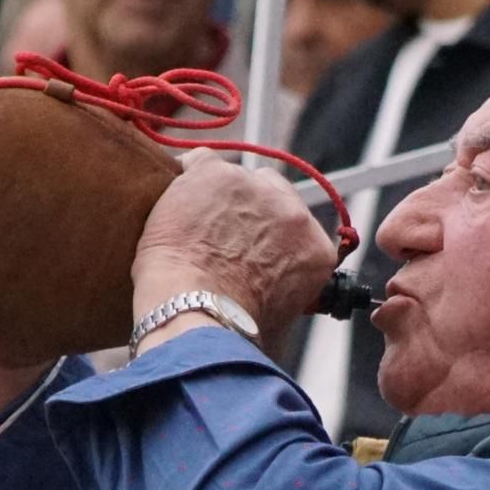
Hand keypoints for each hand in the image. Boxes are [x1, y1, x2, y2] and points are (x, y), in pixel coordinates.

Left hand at [131, 151, 336, 344]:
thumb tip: (273, 304)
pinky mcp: (215, 175)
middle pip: (273, 193)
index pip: (299, 228)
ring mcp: (255, 190)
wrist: (197, 312)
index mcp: (315, 250)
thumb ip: (286, 294)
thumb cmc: (233, 328)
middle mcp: (293, 214)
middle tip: (220, 232)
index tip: (252, 245)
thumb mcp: (281, 320)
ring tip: (192, 222)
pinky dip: (187, 175)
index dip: (272, 234)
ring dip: (218, 196)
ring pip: (236, 178)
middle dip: (250, 208)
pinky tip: (174, 196)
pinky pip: (201, 161)